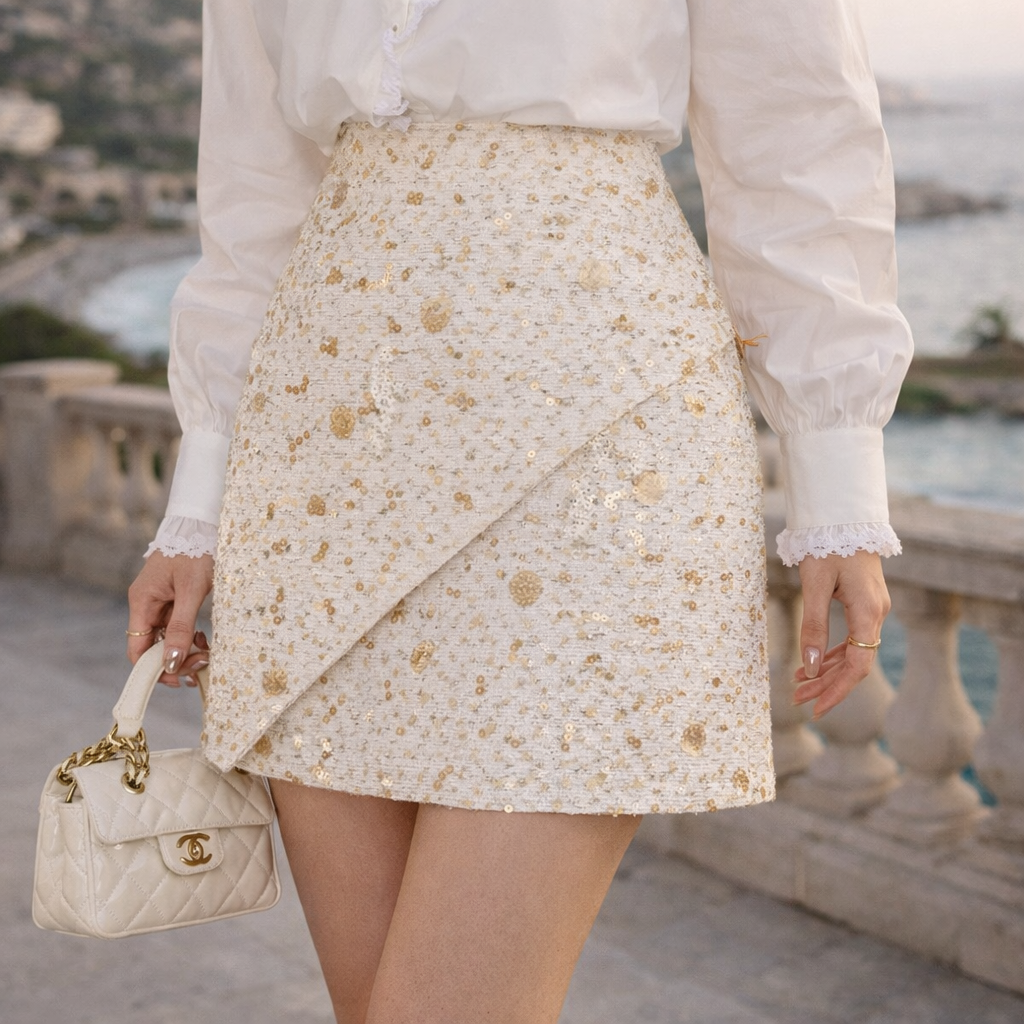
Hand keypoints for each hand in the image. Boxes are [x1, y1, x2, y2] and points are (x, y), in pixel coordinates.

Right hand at [126, 551, 214, 686]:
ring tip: (207, 652)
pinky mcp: (173, 600)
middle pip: (152, 647)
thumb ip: (181, 627)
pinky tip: (204, 639)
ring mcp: (159, 602)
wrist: (203, 525)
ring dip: (185, 650)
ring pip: (167, 639)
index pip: (137, 649)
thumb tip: (172, 663)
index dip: (154, 670)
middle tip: (202, 664)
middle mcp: (146, 604)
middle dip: (175, 661)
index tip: (179, 678)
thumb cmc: (195, 552)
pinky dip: (189, 637)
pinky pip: (176, 627)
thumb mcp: (192, 591)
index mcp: (142, 602)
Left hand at [792, 550, 890, 719]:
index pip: (858, 665)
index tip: (817, 709)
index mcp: (869, 612)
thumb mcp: (815, 585)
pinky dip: (832, 653)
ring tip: (799, 686)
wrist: (843, 516)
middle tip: (798, 701)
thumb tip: (808, 666)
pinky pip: (851, 638)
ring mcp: (873, 609)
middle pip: (855, 662)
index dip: (838, 690)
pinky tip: (814, 665)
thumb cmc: (827, 545)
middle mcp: (876, 614)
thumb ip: (813, 626)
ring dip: (826, 671)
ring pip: (852, 652)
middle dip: (827, 684)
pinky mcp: (865, 603)